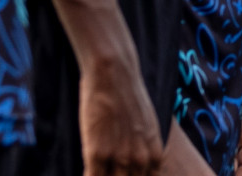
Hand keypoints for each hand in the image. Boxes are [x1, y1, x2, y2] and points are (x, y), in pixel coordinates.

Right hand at [78, 51, 164, 175]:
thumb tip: (139, 162)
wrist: (114, 74)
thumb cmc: (130, 95)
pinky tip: (87, 170)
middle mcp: (139, 159)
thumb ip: (146, 147)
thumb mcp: (149, 124)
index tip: (123, 173)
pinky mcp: (97, 154)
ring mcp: (118, 158)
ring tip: (97, 168)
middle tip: (109, 169)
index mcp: (155, 153)